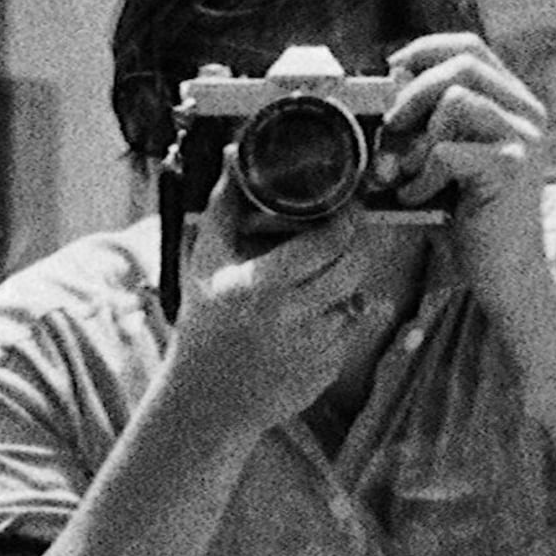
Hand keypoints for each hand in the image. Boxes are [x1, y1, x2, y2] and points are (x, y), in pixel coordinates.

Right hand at [163, 196, 410, 445]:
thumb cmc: (203, 323)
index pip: (328, 244)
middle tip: (343, 237)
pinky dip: (335, 322)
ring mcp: (313, 349)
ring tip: (314, 284)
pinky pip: (348, 334)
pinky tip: (305, 323)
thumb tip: (236, 155)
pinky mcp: (325, 372)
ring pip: (353, 301)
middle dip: (353, 248)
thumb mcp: (204, 262)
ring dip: (342, 287)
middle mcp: (292, 318)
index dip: (346, 220)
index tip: (347, 207)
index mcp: (262, 286)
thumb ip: (223, 206)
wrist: (206, 400)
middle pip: (352, 269)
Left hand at [384, 32, 555, 317]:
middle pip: (464, 64)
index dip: (427, 48)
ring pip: (457, 100)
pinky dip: (421, 175)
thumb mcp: (443, 161)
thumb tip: (376, 98)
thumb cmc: (468, 218)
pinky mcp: (513, 169)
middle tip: (391, 126)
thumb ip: (423, 128)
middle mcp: (527, 114)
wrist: (507, 276)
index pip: (472, 47)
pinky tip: (418, 199)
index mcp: (514, 104)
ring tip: (405, 173)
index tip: (392, 67)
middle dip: (413, 90)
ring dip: (416, 137)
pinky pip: (449, 151)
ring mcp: (526, 139)